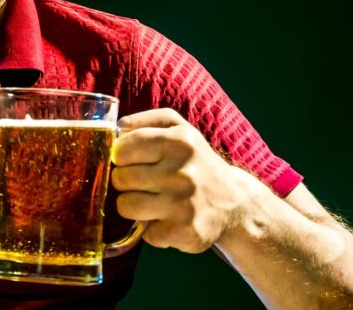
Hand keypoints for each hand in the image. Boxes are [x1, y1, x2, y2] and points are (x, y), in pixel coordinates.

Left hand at [111, 108, 252, 252]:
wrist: (235, 203)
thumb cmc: (194, 161)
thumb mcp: (177, 128)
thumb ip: (144, 120)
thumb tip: (117, 127)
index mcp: (179, 141)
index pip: (122, 150)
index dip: (122, 157)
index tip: (133, 161)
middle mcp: (183, 172)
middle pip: (121, 178)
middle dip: (126, 181)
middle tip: (145, 182)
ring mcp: (184, 204)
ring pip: (126, 206)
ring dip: (133, 205)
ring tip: (151, 200)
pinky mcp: (184, 232)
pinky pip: (144, 232)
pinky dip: (151, 228)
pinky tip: (168, 219)